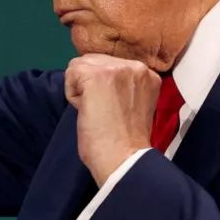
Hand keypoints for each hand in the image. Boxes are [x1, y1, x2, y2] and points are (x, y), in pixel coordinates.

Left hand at [65, 54, 160, 184]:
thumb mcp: (135, 103)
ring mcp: (117, 68)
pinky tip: (86, 110)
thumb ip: (124, 86)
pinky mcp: (96, 75)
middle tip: (103, 111)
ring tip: (96, 110)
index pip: (112, 65)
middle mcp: (136, 65)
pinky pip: (71, 74)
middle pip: (95, 60)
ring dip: (82, 88)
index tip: (112, 108)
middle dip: (92, 83)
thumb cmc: (128, 141)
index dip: (105, 86)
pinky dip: (72, 95)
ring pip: (81, 65)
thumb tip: (99, 80)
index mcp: (148, 74)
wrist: (125, 159)